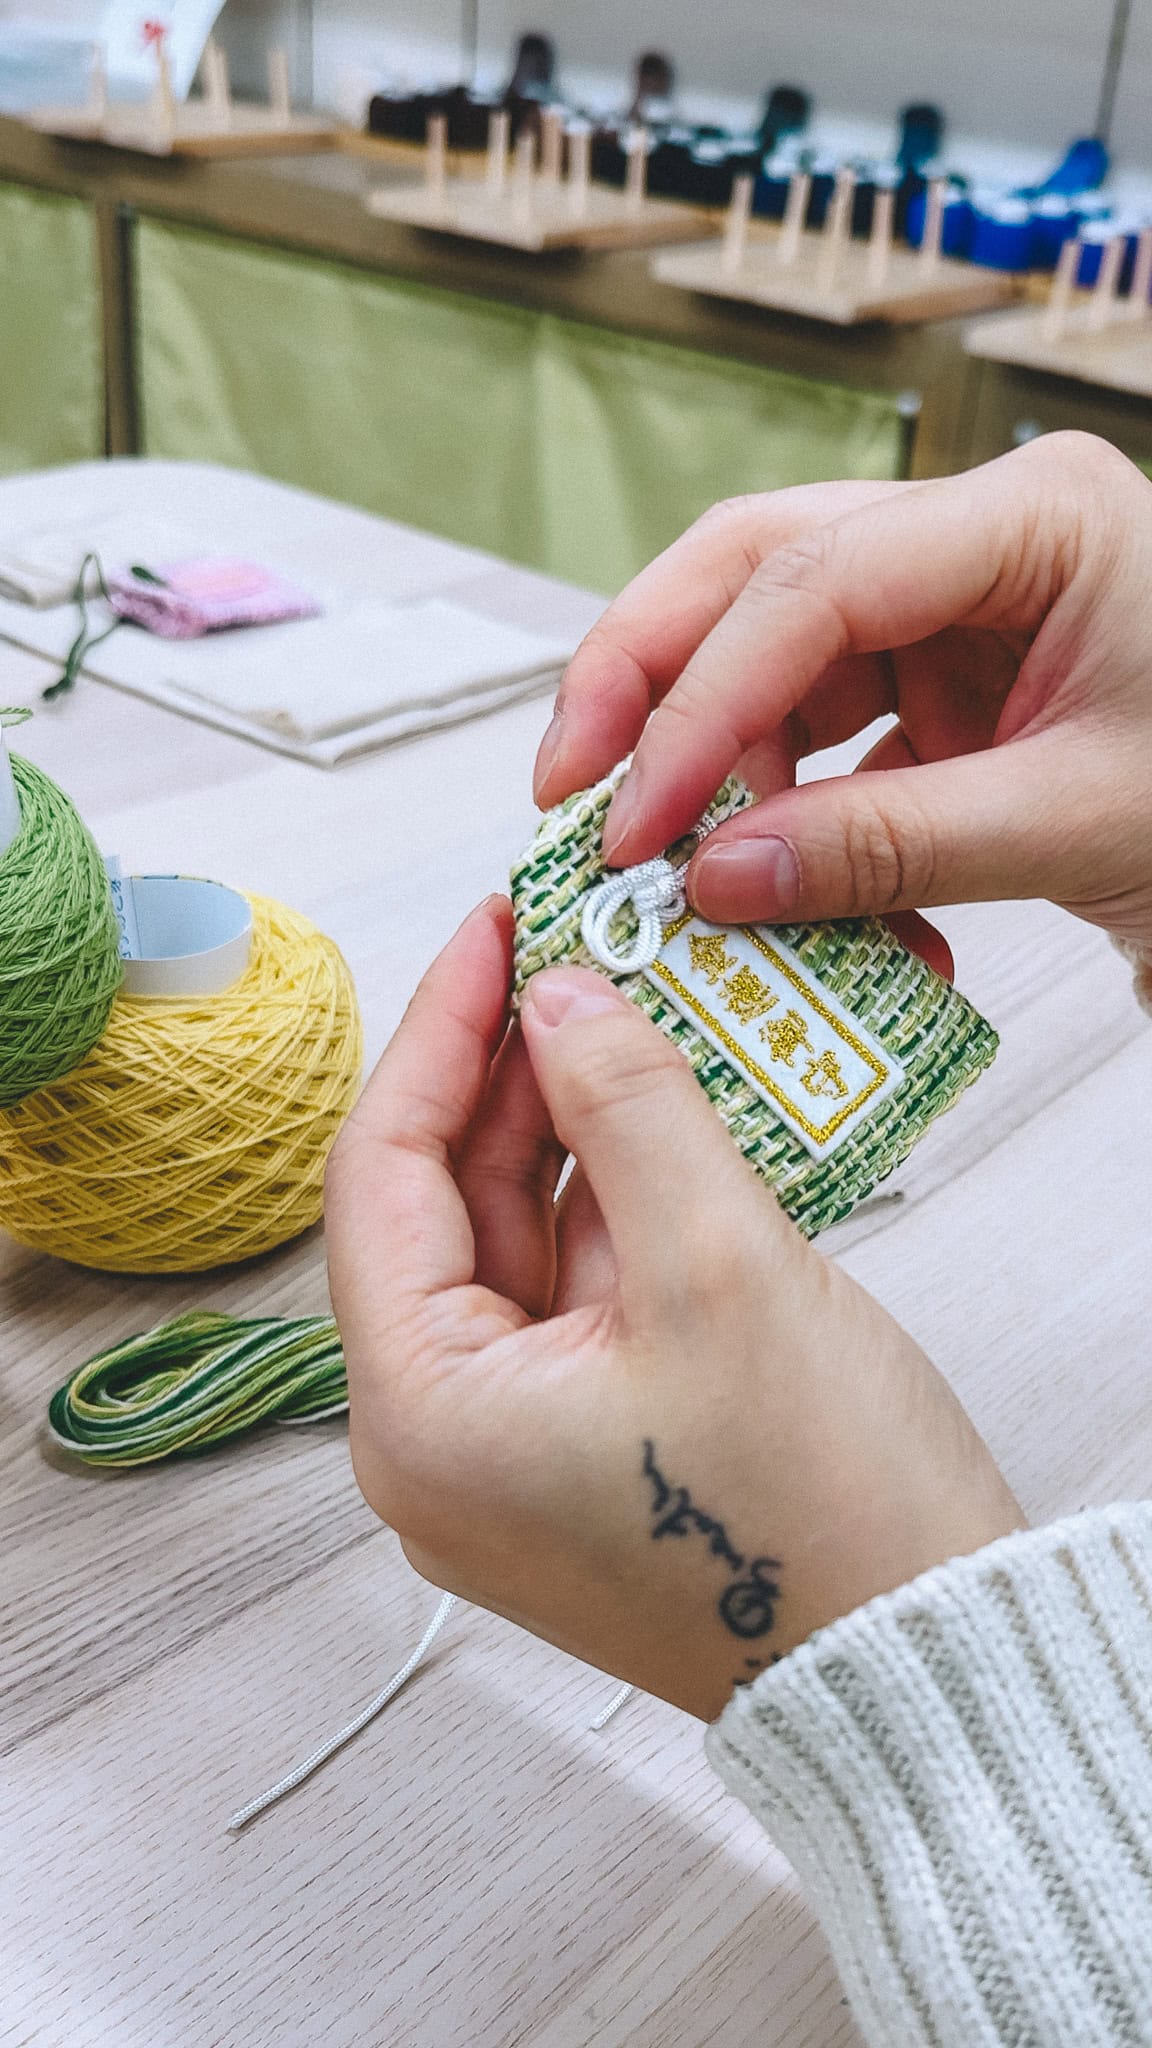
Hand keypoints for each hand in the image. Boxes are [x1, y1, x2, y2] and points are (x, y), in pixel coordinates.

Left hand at [326, 898, 1022, 1720]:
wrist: (927, 1664)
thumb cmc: (823, 1513)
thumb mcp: (720, 1266)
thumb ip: (626, 1106)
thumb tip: (563, 997)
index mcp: (421, 1420)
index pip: (380, 1176)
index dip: (439, 1034)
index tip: (495, 931)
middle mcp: (435, 1450)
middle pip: (440, 1210)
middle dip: (505, 1075)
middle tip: (567, 956)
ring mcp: (506, 1461)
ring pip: (509, 1248)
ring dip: (564, 1132)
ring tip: (621, 1017)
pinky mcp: (577, 1459)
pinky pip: (568, 1299)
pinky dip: (608, 1206)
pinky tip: (655, 1120)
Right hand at [534, 435, 1151, 957]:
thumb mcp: (1075, 821)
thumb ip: (886, 848)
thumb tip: (716, 880)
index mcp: (1033, 515)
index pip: (811, 584)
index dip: (698, 704)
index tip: (633, 818)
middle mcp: (976, 536)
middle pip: (753, 573)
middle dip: (649, 683)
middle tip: (571, 793)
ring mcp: (951, 603)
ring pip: (768, 651)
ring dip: (714, 765)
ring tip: (690, 873)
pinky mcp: (938, 676)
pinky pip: (817, 726)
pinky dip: (783, 809)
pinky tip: (779, 887)